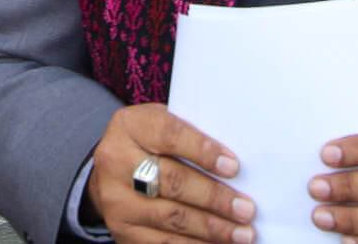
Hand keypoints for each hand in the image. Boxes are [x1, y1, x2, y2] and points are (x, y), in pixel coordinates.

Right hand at [87, 103, 256, 243]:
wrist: (111, 172)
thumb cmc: (150, 144)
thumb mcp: (161, 125)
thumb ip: (191, 135)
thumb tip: (234, 165)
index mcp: (129, 126)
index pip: (169, 135)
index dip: (202, 151)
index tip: (234, 167)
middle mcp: (116, 162)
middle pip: (172, 181)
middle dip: (214, 198)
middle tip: (246, 209)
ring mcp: (117, 201)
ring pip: (170, 218)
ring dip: (212, 228)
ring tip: (242, 233)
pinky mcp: (121, 231)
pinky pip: (163, 243)